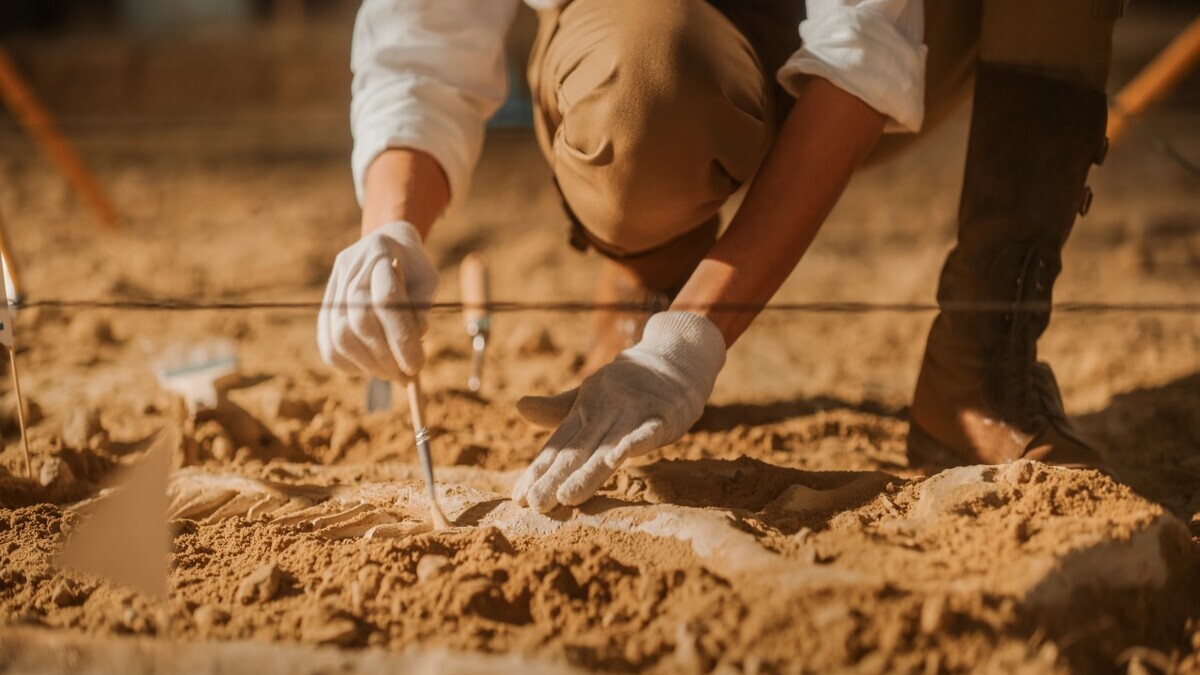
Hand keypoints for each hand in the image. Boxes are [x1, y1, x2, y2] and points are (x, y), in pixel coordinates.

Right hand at [317, 221, 438, 381]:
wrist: (387, 245)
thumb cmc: (413, 267)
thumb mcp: (429, 279)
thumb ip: (422, 308)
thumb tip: (416, 340)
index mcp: (380, 253)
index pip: (386, 301)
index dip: (401, 338)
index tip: (417, 365)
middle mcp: (350, 268)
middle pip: (360, 322)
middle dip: (385, 357)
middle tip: (406, 376)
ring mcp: (333, 287)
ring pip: (340, 337)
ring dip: (368, 365)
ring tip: (391, 374)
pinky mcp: (324, 306)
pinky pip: (328, 345)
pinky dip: (350, 365)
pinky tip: (370, 368)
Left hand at [512, 311, 725, 511]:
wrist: (673, 359)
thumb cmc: (627, 385)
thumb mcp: (591, 396)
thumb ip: (558, 409)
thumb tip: (518, 406)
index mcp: (585, 410)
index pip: (559, 446)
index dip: (540, 471)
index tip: (521, 499)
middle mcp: (604, 411)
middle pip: (578, 451)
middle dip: (556, 479)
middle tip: (536, 505)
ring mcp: (633, 412)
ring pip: (607, 447)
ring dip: (588, 472)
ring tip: (566, 496)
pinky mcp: (662, 414)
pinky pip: (647, 431)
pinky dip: (632, 443)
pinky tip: (615, 459)